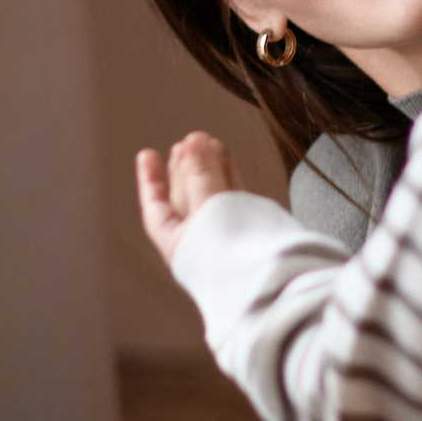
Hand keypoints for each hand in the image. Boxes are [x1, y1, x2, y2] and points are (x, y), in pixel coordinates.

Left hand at [134, 132, 241, 265]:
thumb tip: (194, 140)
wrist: (274, 280)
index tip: (147, 154)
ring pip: (210, 192)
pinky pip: (231, 193)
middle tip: (185, 141)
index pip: (157, 207)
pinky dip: (226, 173)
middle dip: (183, 168)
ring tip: (206, 140)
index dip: (150, 180)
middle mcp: (197, 238)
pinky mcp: (248, 224)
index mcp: (177, 242)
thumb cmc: (231, 253)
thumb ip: (203, 175)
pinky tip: (224, 155)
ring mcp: (223, 231)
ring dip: (207, 165)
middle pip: (184, 196)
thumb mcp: (209, 211)